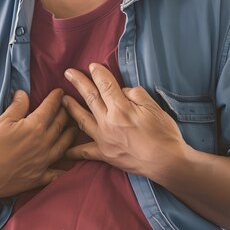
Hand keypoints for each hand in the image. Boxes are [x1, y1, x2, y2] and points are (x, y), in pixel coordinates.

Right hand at [0, 89, 76, 203]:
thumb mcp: (0, 121)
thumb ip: (17, 107)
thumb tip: (24, 94)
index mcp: (35, 126)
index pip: (50, 107)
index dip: (56, 97)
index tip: (60, 91)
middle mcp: (44, 143)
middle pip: (60, 124)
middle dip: (66, 112)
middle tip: (69, 106)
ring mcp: (43, 162)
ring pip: (64, 145)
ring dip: (70, 134)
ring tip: (74, 127)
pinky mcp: (39, 177)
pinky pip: (58, 172)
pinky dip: (65, 167)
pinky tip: (69, 164)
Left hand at [62, 63, 185, 179]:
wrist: (167, 163)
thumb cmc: (164, 134)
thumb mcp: (154, 107)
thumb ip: (136, 95)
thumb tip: (123, 91)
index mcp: (121, 109)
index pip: (106, 85)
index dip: (98, 74)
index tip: (92, 66)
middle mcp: (108, 122)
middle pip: (90, 97)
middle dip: (78, 83)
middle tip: (68, 73)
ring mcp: (104, 139)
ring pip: (82, 119)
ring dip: (71, 108)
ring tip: (62, 99)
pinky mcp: (105, 154)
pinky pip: (85, 151)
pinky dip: (74, 150)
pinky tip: (65, 149)